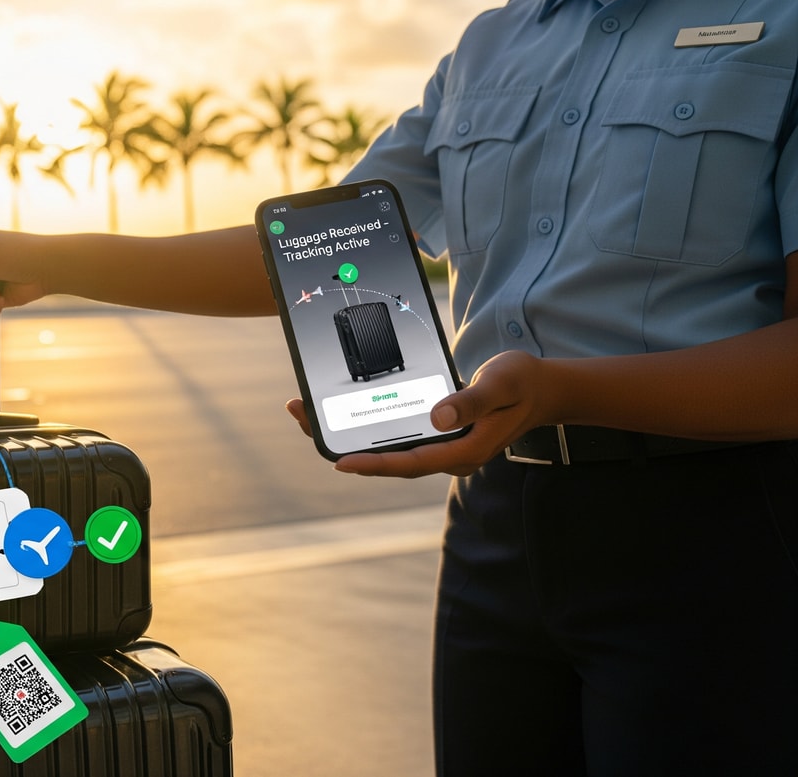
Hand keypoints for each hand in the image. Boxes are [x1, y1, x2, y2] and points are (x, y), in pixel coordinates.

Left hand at [317, 351, 557, 477]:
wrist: (545, 388)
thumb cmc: (524, 383)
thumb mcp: (502, 384)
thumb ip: (472, 401)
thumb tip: (439, 416)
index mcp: (463, 450)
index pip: (409, 463)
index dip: (374, 463)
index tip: (339, 461)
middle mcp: (449, 454)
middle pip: (389, 460)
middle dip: (344, 446)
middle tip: (301, 418)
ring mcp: (443, 447)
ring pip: (390, 450)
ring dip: (352, 436)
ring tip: (310, 415)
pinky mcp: (439, 434)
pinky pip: (399, 437)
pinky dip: (372, 427)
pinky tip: (349, 413)